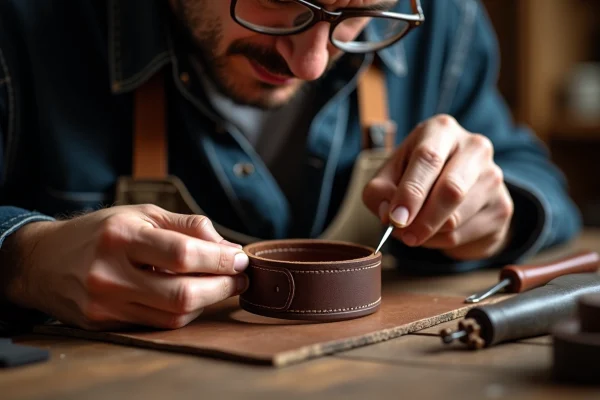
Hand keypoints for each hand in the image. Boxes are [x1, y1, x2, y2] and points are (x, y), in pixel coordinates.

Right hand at [4, 204, 248, 330]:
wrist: (44, 261)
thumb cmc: (102, 231)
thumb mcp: (143, 215)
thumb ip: (189, 227)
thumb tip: (229, 249)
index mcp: (121, 235)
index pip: (182, 254)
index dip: (220, 260)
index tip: (241, 259)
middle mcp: (109, 272)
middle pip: (182, 293)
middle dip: (222, 287)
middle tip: (240, 278)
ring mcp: (104, 303)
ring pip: (174, 315)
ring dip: (207, 302)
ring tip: (219, 285)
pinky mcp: (103, 323)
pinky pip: (158, 324)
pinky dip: (183, 312)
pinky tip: (191, 296)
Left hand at [363, 114, 513, 260]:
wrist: (454, 189)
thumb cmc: (414, 176)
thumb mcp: (388, 177)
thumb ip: (379, 192)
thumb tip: (389, 214)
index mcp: (441, 130)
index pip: (428, 159)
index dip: (411, 192)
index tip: (396, 219)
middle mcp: (474, 147)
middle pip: (451, 189)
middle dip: (422, 219)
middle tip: (403, 235)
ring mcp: (493, 176)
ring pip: (456, 218)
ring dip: (427, 233)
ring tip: (414, 230)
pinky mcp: (502, 206)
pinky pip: (464, 234)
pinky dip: (441, 242)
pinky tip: (435, 232)